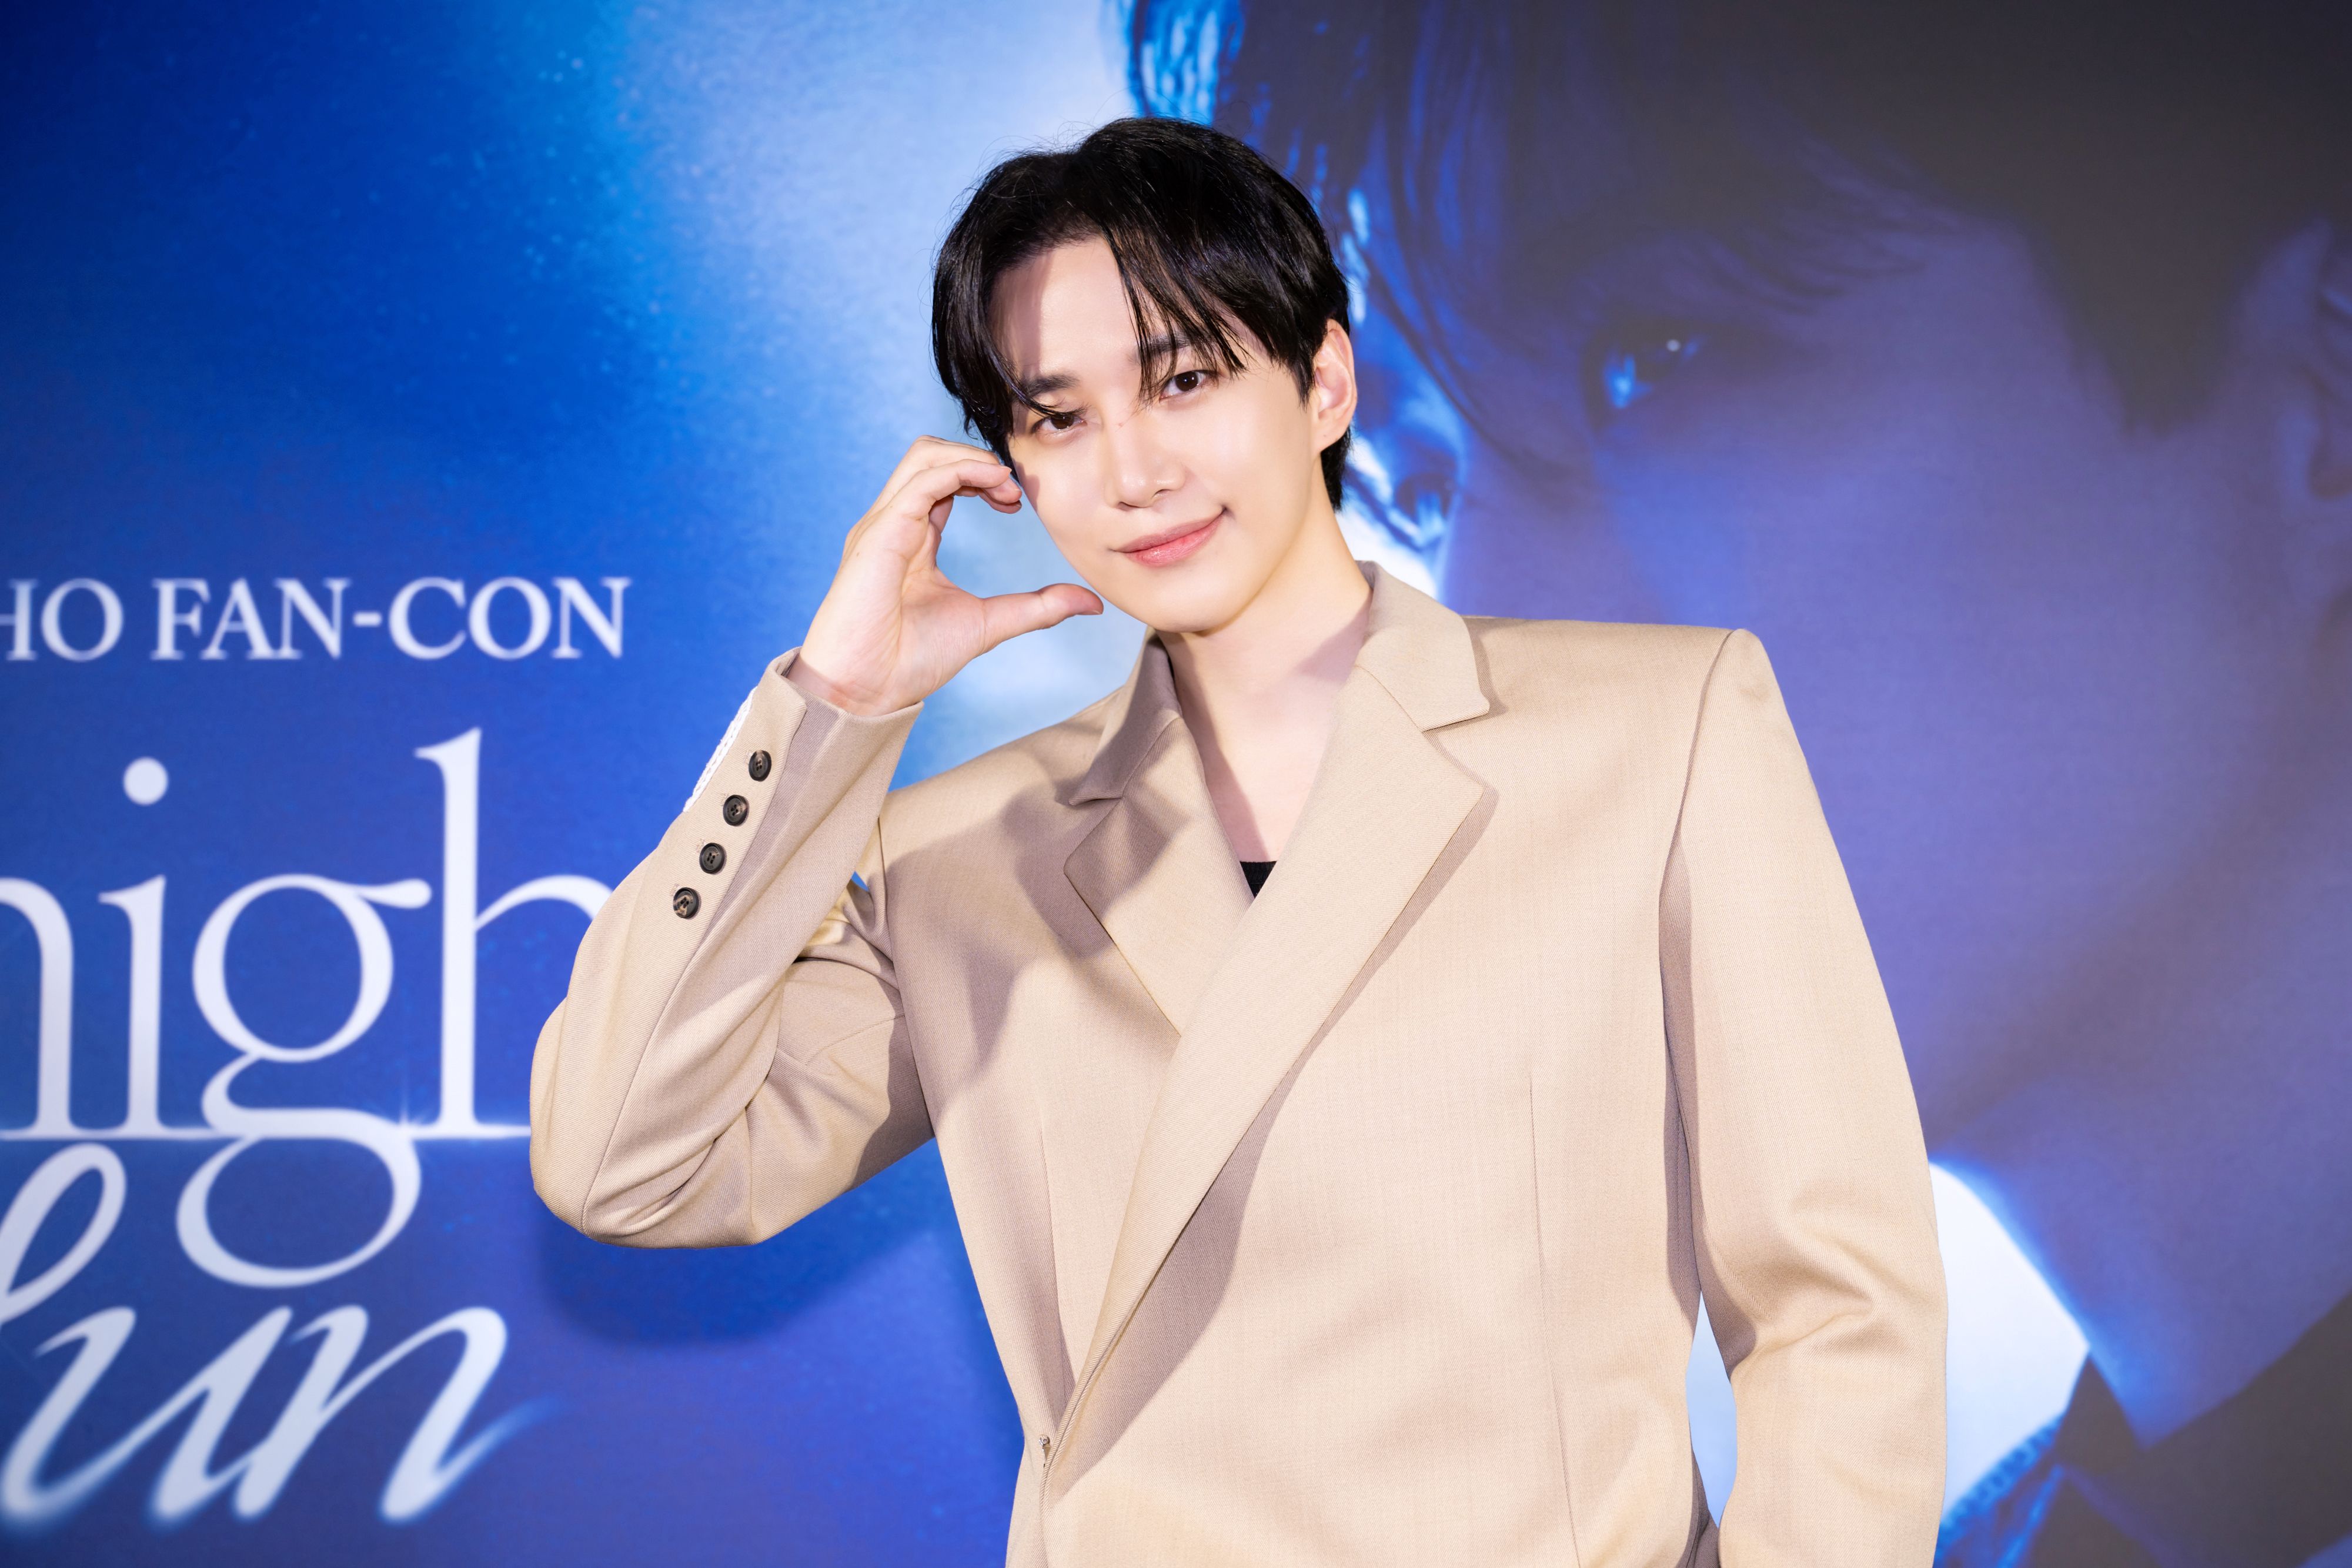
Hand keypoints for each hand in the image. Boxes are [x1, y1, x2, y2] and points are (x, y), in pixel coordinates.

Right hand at [787, 437, 1103, 714]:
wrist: (864, 691)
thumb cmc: (910, 661)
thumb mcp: (989, 624)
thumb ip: (1037, 607)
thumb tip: (1090, 601)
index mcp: (911, 537)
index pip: (945, 480)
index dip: (984, 478)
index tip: (1016, 503)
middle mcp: (893, 522)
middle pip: (931, 454)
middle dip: (979, 459)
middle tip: (1014, 491)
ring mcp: (881, 524)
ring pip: (924, 455)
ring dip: (972, 458)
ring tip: (1006, 485)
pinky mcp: (879, 533)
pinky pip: (922, 480)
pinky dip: (961, 471)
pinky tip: (994, 485)